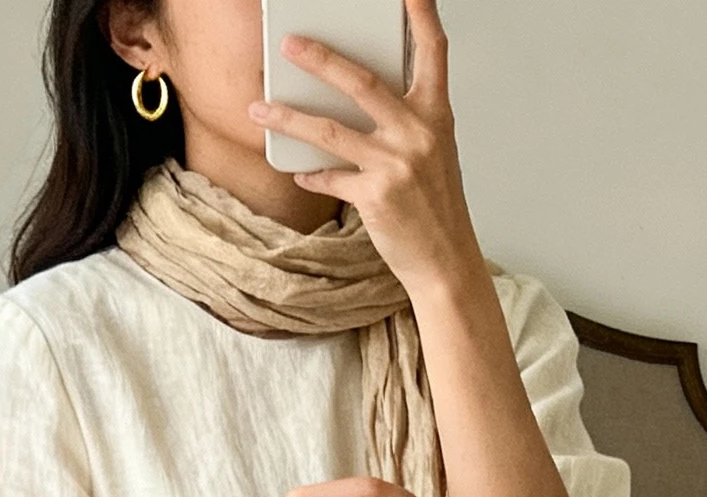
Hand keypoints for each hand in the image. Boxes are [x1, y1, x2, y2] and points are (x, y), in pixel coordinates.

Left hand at [248, 0, 479, 298]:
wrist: (445, 260)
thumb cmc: (435, 204)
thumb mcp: (432, 150)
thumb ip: (404, 117)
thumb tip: (355, 94)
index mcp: (436, 113)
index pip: (433, 49)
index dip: (421, 13)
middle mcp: (418, 132)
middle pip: (362, 82)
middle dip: (321, 59)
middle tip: (289, 44)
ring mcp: (396, 164)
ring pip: (331, 131)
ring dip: (290, 117)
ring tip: (261, 107)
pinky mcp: (375, 196)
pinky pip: (330, 176)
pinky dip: (311, 173)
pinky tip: (299, 169)